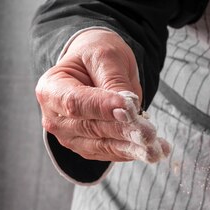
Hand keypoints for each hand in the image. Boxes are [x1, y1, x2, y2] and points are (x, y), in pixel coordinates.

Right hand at [35, 29, 169, 162]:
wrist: (95, 67)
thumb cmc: (96, 56)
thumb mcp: (105, 56)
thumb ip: (113, 81)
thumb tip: (126, 109)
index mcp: (51, 89)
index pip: (75, 103)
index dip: (102, 108)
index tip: (129, 109)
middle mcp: (55, 119)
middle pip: (92, 128)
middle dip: (124, 131)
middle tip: (151, 134)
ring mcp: (70, 138)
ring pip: (104, 146)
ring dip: (133, 148)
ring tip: (158, 148)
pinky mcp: (88, 149)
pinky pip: (112, 153)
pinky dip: (134, 152)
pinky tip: (156, 150)